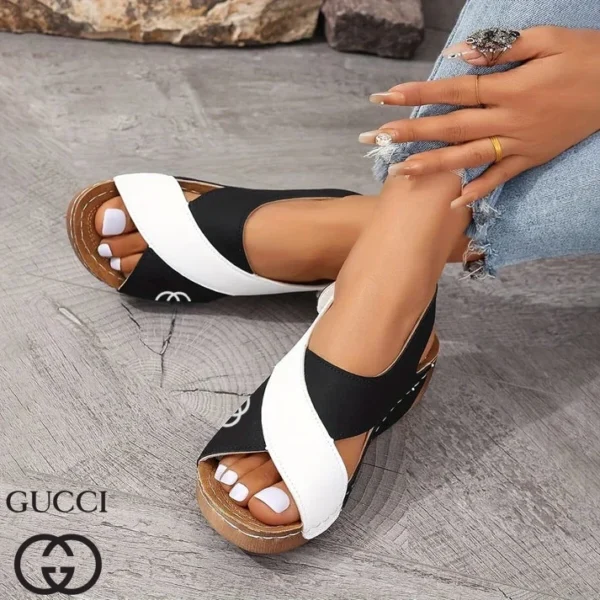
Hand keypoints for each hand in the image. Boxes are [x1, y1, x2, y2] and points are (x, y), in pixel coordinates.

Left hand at [363, 27, 599, 206]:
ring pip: (468, 157)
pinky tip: (454, 201)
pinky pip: (501, 178)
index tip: (385, 98)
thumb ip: (502, 48)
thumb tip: (459, 56)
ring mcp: (519, 144)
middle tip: (375, 138)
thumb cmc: (586, 56)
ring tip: (400, 170)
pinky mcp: (531, 158)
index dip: (418, 95)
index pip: (454, 92)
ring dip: (432, 165)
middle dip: (411, 132)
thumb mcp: (548, 39)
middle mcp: (509, 120)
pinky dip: (479, 190)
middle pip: (451, 128)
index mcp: (510, 89)